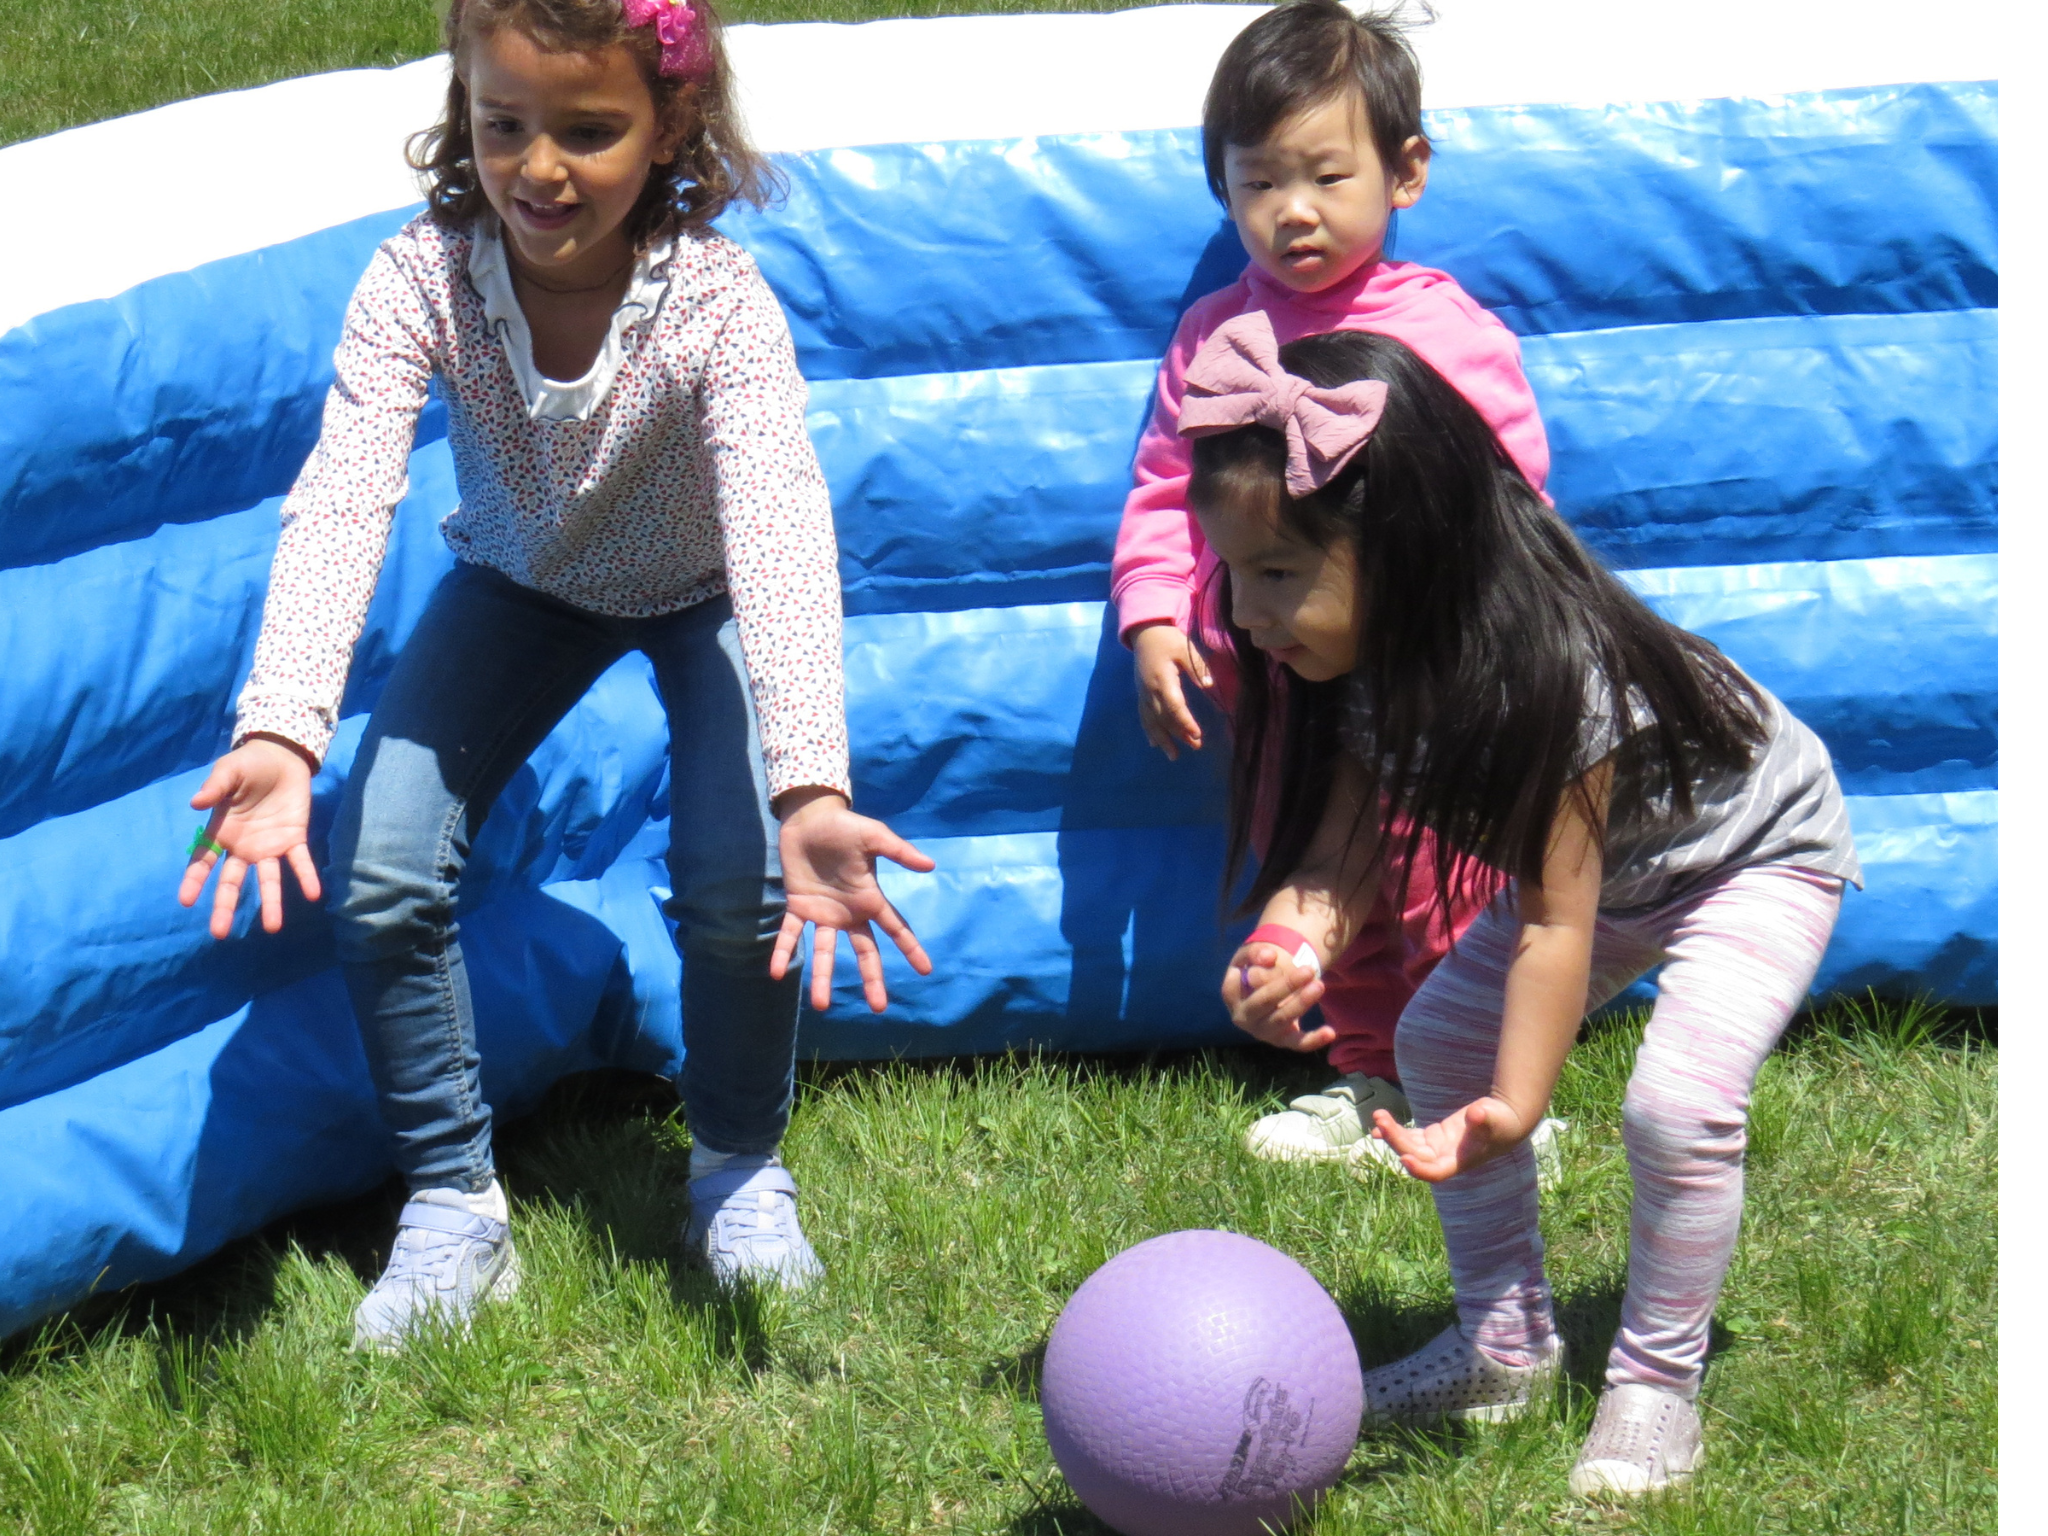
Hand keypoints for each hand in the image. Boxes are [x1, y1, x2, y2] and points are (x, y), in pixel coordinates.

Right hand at [177, 736, 321, 939]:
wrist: (281, 757)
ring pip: (268, 880)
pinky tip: (313, 895)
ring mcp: (269, 846)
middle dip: (225, 906)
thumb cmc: (247, 766)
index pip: (203, 861)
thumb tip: (196, 803)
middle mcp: (243, 847)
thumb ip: (215, 788)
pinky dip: (307, 877)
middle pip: (232, 881)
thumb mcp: (228, 772)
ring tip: (272, 928)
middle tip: (219, 933)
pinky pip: (300, 862)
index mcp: (221, 832)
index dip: (194, 880)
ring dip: (271, 903)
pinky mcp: (294, 839)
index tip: (185, 901)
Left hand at [771, 788, 936, 1012]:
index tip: (925, 971)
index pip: (895, 929)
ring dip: (822, 977)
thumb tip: (930, 866)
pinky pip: (791, 934)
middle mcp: (849, 913)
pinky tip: (777, 972)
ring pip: (826, 952)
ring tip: (820, 1005)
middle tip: (878, 1007)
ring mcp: (823, 913)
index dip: (911, 949)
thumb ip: (899, 851)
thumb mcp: (874, 836)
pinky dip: (784, 952)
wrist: (809, 818)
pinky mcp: (798, 906)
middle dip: (871, 978)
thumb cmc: (845, 826)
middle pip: (865, 952)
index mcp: (870, 899)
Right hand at [1132, 622, 1212, 759]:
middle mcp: (1150, 690)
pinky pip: (1144, 716)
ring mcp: (1143, 693)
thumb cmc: (1168, 639)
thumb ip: (1198, 666)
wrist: (1145, 633)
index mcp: (1162, 679)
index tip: (1197, 734)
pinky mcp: (1141, 694)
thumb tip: (1209, 685)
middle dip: (1179, 734)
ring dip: (1163, 739)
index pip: (1174, 706)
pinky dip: (1149, 731)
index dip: (1185, 722)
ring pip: (1152, 721)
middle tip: (1195, 746)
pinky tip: (1155, 744)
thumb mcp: (1185, 648)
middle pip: (1164, 718)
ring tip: (1174, 756)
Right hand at [1221, 940, 1332, 1051]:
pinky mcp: (1282, 1041)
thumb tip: (1270, 957)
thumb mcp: (1248, 957)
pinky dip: (1314, 1039)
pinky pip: (1297, 1044)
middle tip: (1309, 970)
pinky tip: (1330, 1032)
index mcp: (1231, 996)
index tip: (1274, 955)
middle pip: (1264, 1002)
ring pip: (1282, 1019)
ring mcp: (1263, 1032)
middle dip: (1286, 985)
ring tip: (1319, 985)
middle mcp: (1244, 1017)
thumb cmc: (1254, 970)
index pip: (1238, 985)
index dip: (1256, 971)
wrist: (1265, 992)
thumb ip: (1254, 952)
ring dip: (1301, 1003)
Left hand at [1371, 1096, 1536, 1182]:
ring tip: (1378, 1116)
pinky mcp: (1433, 1137)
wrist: (1504, 1120)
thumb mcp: (1495, 1118)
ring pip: (1409, 1146)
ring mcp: (1437, 1149)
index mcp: (1460, 1161)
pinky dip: (1396, 1131)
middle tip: (1381, 1122)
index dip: (1420, 1168)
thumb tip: (1476, 1113)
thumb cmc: (1502, 1121)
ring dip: (1392, 1134)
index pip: (1436, 1172)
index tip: (1404, 1158)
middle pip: (1415, 1156)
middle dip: (1397, 1141)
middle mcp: (1444, 1159)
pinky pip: (1410, 1137)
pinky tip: (1379, 1123)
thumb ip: (1484, 1117)